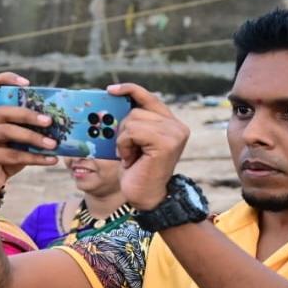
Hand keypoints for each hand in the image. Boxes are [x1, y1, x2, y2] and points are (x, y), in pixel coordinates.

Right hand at [0, 73, 57, 210]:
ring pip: (8, 132)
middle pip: (4, 110)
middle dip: (29, 115)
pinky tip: (50, 160)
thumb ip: (23, 130)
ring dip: (34, 138)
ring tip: (53, 144)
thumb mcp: (11, 142)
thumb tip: (53, 125)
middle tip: (49, 121)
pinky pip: (13, 154)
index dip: (7, 79)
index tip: (27, 84)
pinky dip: (35, 157)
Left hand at [114, 84, 189, 209]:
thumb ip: (134, 121)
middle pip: (136, 109)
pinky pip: (133, 131)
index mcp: (171, 123)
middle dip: (123, 130)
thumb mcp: (134, 141)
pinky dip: (124, 145)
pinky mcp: (166, 142)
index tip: (111, 90)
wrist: (145, 197)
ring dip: (123, 140)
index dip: (130, 90)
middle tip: (128, 150)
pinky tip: (130, 159)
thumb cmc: (137, 170)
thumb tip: (113, 100)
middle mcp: (177, 126)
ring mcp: (174, 133)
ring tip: (130, 156)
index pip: (149, 97)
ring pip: (132, 120)